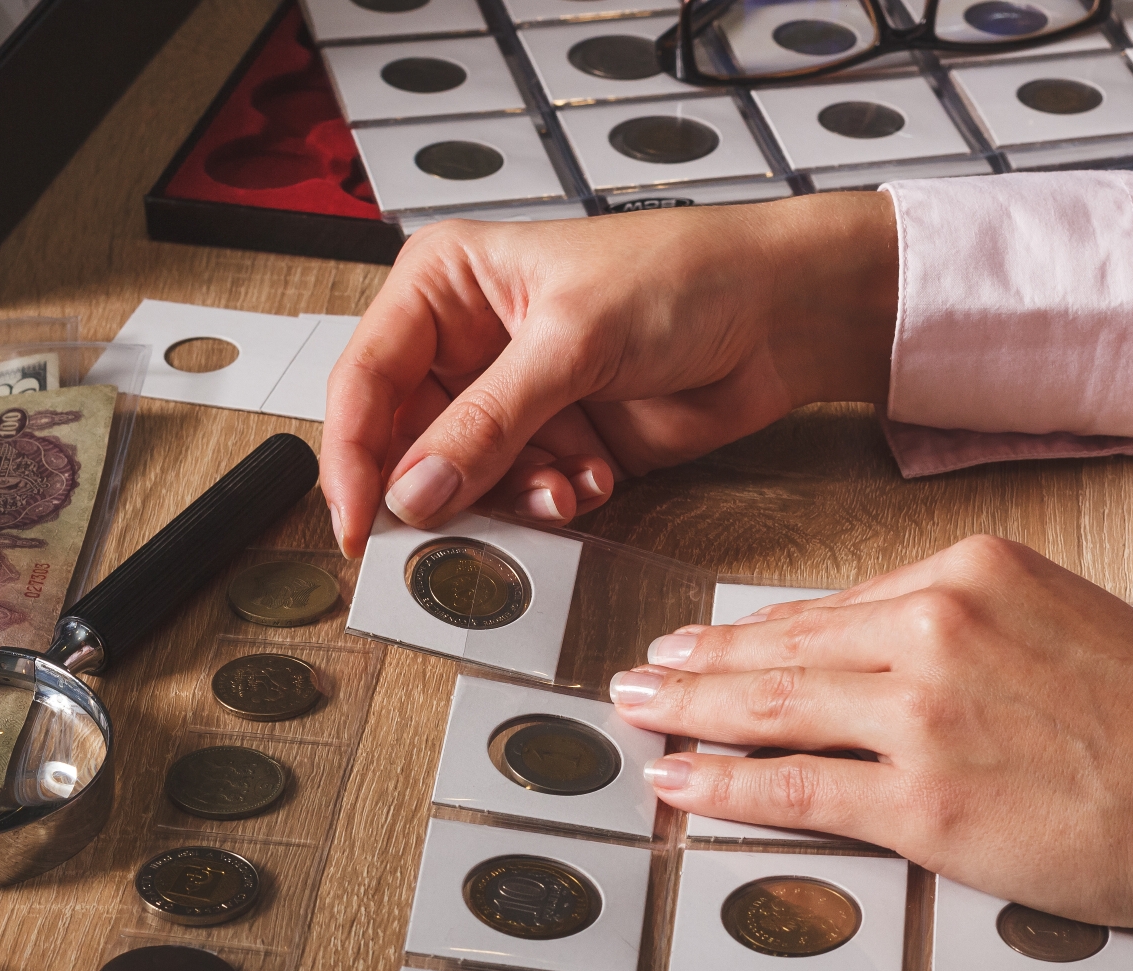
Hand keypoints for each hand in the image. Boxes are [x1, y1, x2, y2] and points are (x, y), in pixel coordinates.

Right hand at [320, 194, 898, 556]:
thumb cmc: (683, 277)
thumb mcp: (571, 342)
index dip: (354, 455)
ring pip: (465, 482)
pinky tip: (594, 476)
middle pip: (408, 442)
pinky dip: (553, 501)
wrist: (779, 314)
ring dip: (511, 498)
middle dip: (440, 489)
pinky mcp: (558, 443)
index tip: (358, 522)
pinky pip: (522, 497)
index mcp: (446, 284)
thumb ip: (488, 422)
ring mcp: (515, 399)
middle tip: (451, 532)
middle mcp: (469, 343)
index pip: (366, 378)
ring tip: (563, 484)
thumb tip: (415, 489)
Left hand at [606, 536, 1132, 937]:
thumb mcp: (1065, 622)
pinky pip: (796, 787)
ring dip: (688, 712)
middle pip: (786, 648)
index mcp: (974, 570)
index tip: (714, 644)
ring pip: (773, 708)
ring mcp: (924, 713)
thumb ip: (968, 623)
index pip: (836, 605)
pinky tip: (676, 779)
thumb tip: (877, 645)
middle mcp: (937, 625)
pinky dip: (723, 783)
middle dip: (699, 664)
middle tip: (641, 673)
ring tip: (635, 714)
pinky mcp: (925, 801)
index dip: (762, 633)